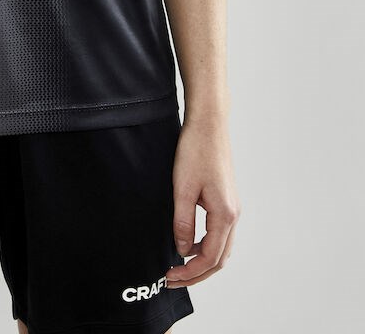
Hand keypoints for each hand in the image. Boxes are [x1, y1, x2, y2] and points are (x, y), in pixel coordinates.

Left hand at [164, 115, 240, 287]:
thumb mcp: (182, 188)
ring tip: (179, 266)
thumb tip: (181, 250)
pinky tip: (188, 243)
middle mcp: (234, 214)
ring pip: (221, 247)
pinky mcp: (226, 200)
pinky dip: (206, 245)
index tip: (170, 277)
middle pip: (219, 258)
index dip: (190, 272)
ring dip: (202, 261)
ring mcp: (232, 207)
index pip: (210, 257)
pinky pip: (220, 232)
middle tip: (173, 279)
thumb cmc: (196, 151)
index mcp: (225, 214)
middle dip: (197, 274)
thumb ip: (182, 222)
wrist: (209, 125)